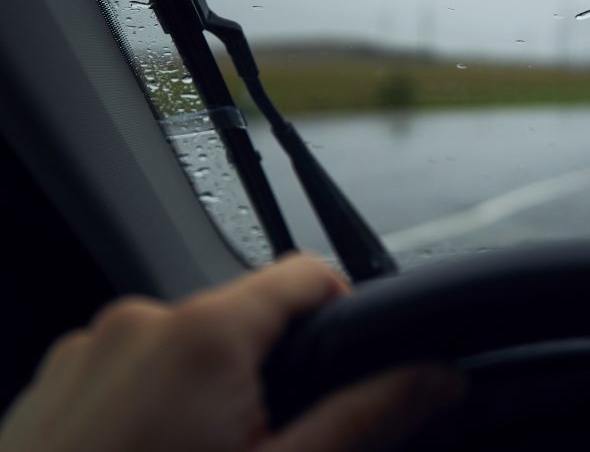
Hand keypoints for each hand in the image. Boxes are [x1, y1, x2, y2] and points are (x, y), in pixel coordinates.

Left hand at [0, 253, 463, 451]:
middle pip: (244, 321)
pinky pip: (130, 374)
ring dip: (208, 397)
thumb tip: (437, 379)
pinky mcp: (48, 389)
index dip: (347, 314)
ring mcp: (83, 355)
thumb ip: (367, 418)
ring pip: (185, 352)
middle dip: (269, 378)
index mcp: (203, 335)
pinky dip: (154, 411)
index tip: (352, 366)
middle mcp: (137, 325)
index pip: (307, 275)